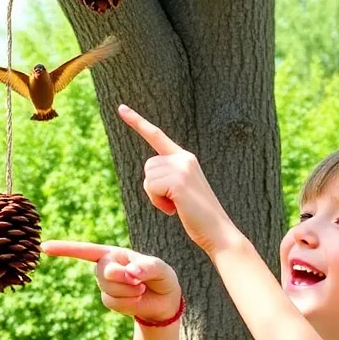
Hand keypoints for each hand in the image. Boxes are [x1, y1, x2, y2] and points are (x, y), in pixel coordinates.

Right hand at [40, 240, 181, 323]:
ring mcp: (106, 285)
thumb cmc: (162, 279)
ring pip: (108, 288)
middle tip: (139, 280)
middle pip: (103, 271)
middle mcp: (107, 267)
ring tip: (141, 288)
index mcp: (115, 253)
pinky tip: (137, 298)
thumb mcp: (161, 269)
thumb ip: (148, 267)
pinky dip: (128, 302)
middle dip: (121, 277)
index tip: (44, 247)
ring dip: (128, 291)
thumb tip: (130, 271)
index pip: (86, 250)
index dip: (65, 248)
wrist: (164, 302)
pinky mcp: (109, 300)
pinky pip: (113, 302)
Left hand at [118, 104, 240, 256]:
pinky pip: (150, 187)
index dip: (137, 121)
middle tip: (174, 202)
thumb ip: (168, 176)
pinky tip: (175, 209)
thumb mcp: (181, 190)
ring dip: (156, 197)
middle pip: (147, 166)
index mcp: (185, 157)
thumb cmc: (197, 215)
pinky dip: (158, 202)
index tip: (121, 108)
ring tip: (177, 205)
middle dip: (153, 188)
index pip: (156, 135)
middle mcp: (184, 157)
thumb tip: (150, 177)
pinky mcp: (178, 180)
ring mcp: (182, 167)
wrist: (217, 231)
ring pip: (147, 177)